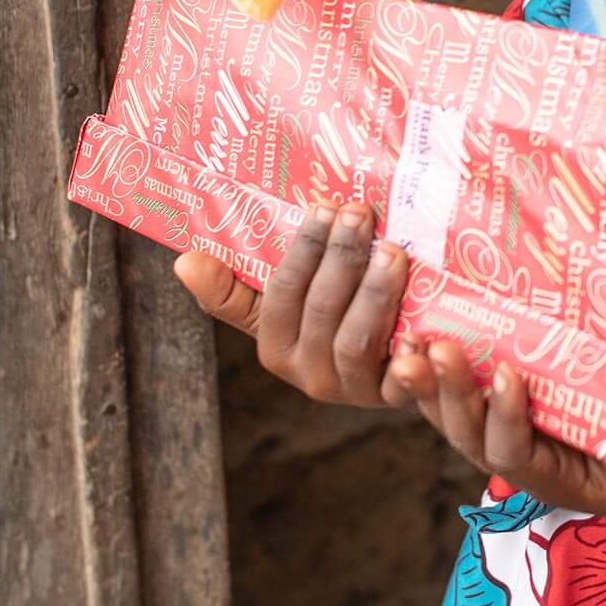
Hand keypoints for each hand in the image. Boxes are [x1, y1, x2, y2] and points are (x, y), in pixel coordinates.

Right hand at [172, 201, 417, 408]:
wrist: (392, 371)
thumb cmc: (332, 319)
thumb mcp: (285, 306)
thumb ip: (235, 288)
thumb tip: (184, 261)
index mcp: (275, 346)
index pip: (283, 292)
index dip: (304, 249)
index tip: (324, 206)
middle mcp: (308, 374)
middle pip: (322, 310)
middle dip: (342, 258)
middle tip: (361, 213)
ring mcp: (352, 389)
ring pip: (356, 341)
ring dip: (375, 294)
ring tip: (394, 252)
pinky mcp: (394, 399)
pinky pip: (400, 383)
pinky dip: (408, 358)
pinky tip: (420, 331)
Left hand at [386, 338, 605, 524]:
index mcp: (547, 477)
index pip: (511, 453)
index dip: (507, 418)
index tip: (508, 374)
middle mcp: (512, 457)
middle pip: (468, 433)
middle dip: (452, 392)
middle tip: (439, 349)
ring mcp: (494, 430)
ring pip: (449, 412)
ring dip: (428, 379)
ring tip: (411, 338)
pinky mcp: (488, 402)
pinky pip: (450, 390)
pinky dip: (432, 364)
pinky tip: (415, 325)